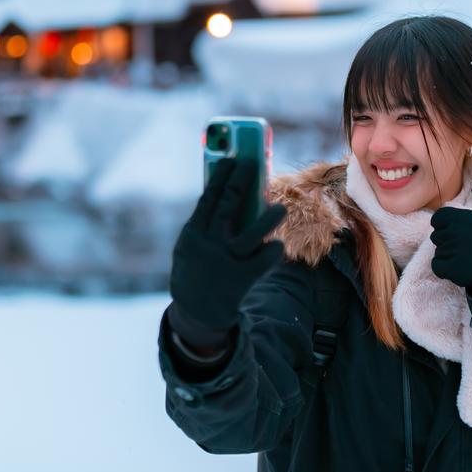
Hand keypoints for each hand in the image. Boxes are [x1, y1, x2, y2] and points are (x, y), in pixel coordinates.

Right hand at [168, 158, 286, 345]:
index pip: (208, 198)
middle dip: (242, 181)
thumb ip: (207, 226)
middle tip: (253, 164)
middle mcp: (209, 245)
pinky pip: (266, 257)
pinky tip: (274, 247)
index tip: (231, 158)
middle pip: (229, 205)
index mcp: (193, 235)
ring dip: (270, 218)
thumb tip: (229, 196)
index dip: (220, 176)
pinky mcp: (243, 278)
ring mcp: (227, 261)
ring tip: (281, 209)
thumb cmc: (197, 271)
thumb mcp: (191, 248)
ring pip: (253, 232)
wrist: (197, 313)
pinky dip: (272, 250)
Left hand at [430, 169, 471, 297]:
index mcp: (456, 216)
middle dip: (449, 242)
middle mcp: (452, 232)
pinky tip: (462, 267)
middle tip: (469, 246)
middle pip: (437, 237)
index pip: (438, 221)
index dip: (450, 227)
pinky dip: (447, 270)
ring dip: (449, 256)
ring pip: (438, 252)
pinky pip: (437, 267)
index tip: (465, 232)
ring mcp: (451, 251)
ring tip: (468, 256)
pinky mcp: (451, 269)